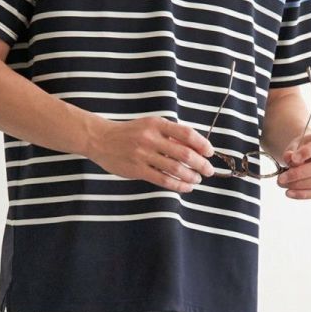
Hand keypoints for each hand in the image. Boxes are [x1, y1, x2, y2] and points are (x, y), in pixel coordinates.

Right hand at [88, 115, 214, 191]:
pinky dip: (178, 185)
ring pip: (175, 169)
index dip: (202, 144)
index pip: (186, 133)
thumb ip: (170, 134)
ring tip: (197, 180)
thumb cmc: (130, 132)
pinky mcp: (137, 170)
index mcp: (157, 124)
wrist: (101, 139)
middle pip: (184, 153)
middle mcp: (151, 138)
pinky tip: (186, 187)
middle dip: (201, 164)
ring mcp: (143, 155)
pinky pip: (163, 180)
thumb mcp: (150, 125)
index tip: (210, 153)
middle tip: (209, 171)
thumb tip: (195, 147)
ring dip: (191, 176)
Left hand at [277, 130, 310, 198]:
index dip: (308, 152)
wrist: (309, 155)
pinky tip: (289, 193)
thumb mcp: (295, 145)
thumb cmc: (303, 148)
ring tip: (282, 184)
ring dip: (299, 185)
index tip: (293, 158)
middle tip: (281, 178)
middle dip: (299, 174)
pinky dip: (302, 194)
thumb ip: (291, 151)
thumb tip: (289, 158)